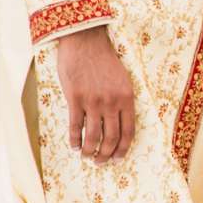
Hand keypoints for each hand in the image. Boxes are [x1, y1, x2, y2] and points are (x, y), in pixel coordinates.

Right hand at [56, 27, 136, 162]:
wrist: (84, 40)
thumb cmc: (103, 58)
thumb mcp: (122, 78)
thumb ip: (121, 99)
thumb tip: (117, 122)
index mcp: (127, 97)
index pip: (128, 131)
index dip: (123, 149)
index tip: (118, 158)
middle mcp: (112, 102)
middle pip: (111, 138)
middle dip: (106, 155)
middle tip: (100, 163)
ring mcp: (93, 101)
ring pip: (93, 136)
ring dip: (90, 151)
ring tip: (87, 157)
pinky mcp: (75, 98)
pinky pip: (75, 126)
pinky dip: (75, 140)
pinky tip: (74, 147)